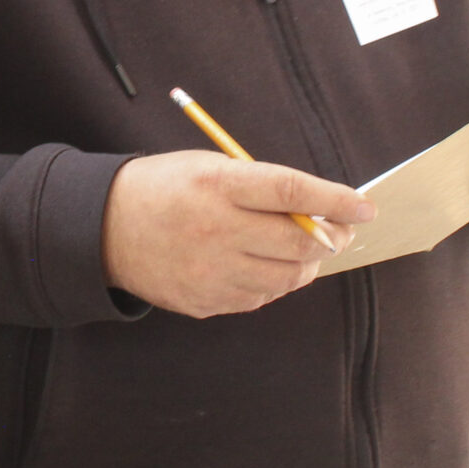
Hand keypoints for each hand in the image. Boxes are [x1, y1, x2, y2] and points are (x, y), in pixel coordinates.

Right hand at [101, 150, 375, 318]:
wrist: (104, 227)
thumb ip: (261, 187)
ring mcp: (210, 271)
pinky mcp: (205, 301)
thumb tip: (319, 211)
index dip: (336, 200)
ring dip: (307, 264)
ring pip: (287, 278)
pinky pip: (260, 297)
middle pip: (300, 243)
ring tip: (305, 251)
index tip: (364, 208)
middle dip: (333, 237)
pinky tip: (263, 266)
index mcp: (217, 185)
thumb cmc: (166, 188)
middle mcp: (216, 229)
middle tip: (341, 231)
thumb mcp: (209, 166)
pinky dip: (273, 282)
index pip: (292, 192)